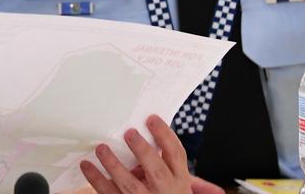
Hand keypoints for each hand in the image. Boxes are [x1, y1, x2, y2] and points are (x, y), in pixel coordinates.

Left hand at [79, 116, 214, 193]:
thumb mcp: (183, 191)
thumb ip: (194, 184)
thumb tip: (217, 189)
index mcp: (179, 182)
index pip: (176, 155)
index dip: (165, 135)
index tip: (151, 119)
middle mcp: (164, 191)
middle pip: (155, 170)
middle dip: (143, 151)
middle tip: (130, 133)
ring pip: (129, 184)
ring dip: (114, 165)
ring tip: (101, 148)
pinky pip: (108, 193)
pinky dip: (96, 179)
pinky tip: (87, 165)